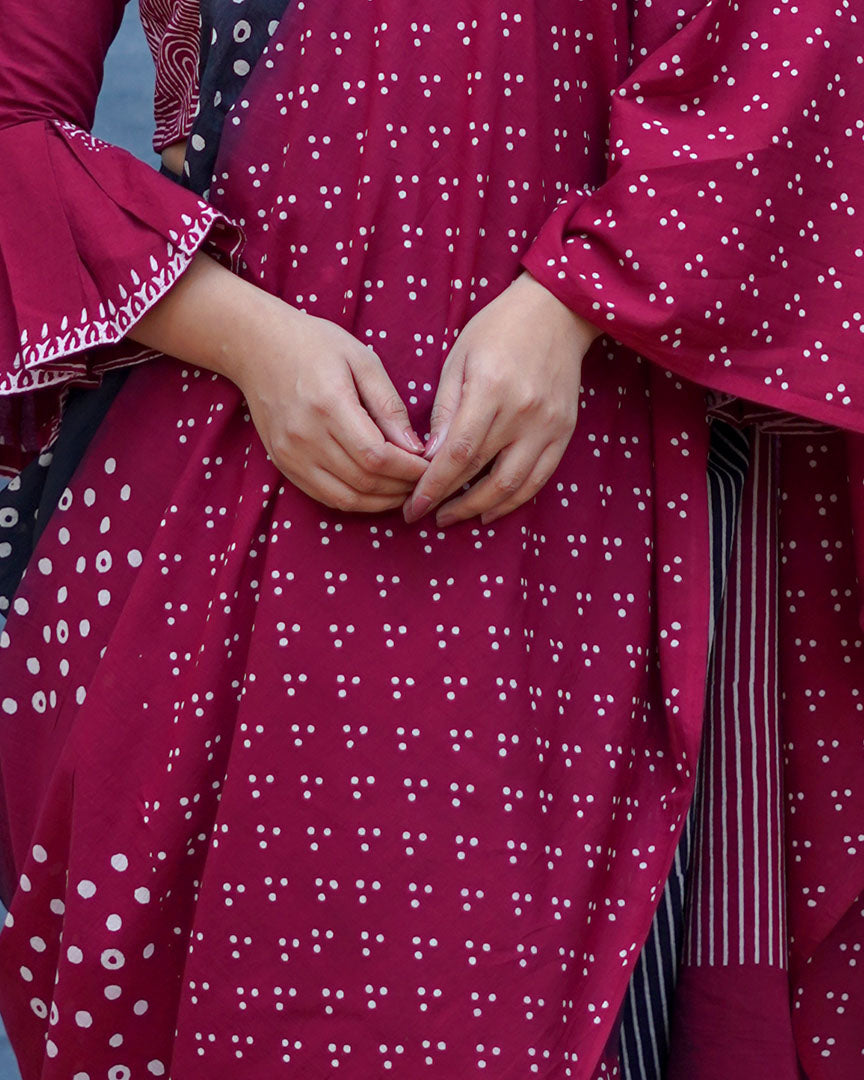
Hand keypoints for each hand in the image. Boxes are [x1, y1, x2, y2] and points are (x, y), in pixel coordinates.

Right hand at [228, 302, 427, 512]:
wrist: (256, 346)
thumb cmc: (314, 345)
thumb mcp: (361, 360)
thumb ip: (389, 405)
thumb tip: (416, 448)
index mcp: (329, 405)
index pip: (377, 456)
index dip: (408, 469)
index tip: (429, 466)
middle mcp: (306, 436)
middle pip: (364, 481)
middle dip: (401, 488)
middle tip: (423, 481)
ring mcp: (291, 454)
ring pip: (345, 498)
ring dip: (381, 502)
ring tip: (404, 491)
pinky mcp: (283, 464)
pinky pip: (324, 496)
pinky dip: (355, 501)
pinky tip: (375, 492)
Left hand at [403, 272, 599, 526]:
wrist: (555, 312)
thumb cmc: (497, 330)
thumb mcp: (458, 359)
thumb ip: (444, 409)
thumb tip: (428, 457)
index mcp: (491, 390)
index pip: (457, 453)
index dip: (432, 486)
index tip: (412, 506)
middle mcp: (523, 412)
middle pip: (481, 473)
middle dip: (448, 501)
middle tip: (423, 515)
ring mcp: (548, 426)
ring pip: (512, 485)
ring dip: (479, 509)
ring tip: (451, 516)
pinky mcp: (564, 433)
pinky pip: (539, 479)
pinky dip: (513, 501)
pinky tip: (489, 511)